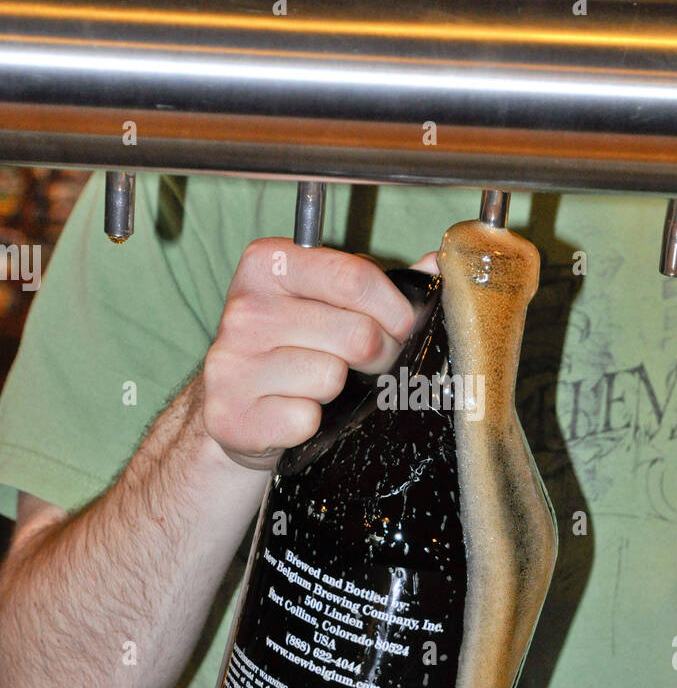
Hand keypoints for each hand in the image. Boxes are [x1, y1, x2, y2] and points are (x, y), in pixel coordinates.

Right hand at [203, 239, 428, 469]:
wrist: (236, 405)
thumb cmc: (294, 345)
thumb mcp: (328, 300)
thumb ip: (379, 282)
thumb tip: (434, 263)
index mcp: (269, 263)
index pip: (356, 277)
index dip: (396, 311)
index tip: (400, 327)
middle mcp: (245, 308)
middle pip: (356, 334)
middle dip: (379, 355)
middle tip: (367, 364)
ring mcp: (232, 362)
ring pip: (331, 378)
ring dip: (339, 391)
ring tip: (319, 385)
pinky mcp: (231, 414)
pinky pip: (305, 420)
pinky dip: (311, 424)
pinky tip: (294, 412)